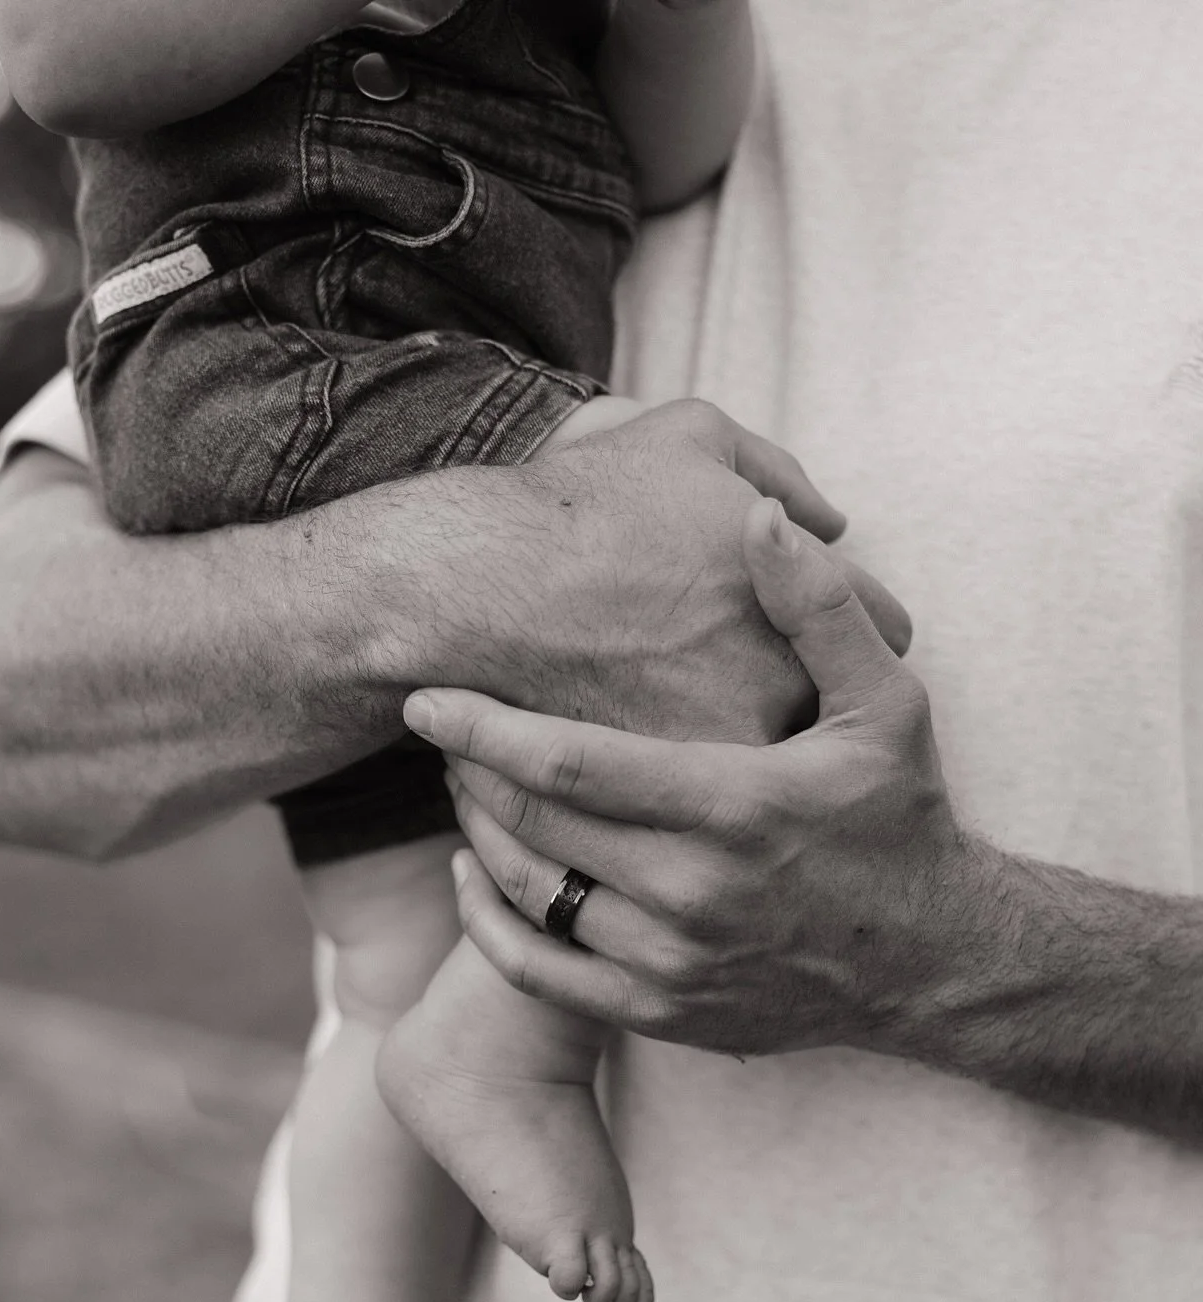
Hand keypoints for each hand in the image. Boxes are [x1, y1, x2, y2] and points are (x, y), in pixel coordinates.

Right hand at [399, 399, 910, 748]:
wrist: (479, 589)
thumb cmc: (585, 504)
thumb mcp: (694, 439)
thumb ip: (778, 474)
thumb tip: (828, 523)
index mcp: (802, 595)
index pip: (883, 629)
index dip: (847, 624)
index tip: (807, 624)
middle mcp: (778, 686)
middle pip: (830, 710)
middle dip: (804, 698)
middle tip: (751, 678)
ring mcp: (720, 755)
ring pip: (766, 768)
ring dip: (749, 750)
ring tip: (699, 720)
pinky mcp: (659, 802)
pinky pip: (699, 799)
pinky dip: (686, 783)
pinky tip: (650, 748)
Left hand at [404, 497, 987, 1057]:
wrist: (933, 962)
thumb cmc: (901, 818)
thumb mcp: (886, 704)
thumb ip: (818, 609)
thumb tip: (759, 517)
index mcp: (733, 806)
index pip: (570, 763)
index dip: (484, 727)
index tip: (427, 697)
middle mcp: (692, 892)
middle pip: (535, 823)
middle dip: (472, 770)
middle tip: (440, 729)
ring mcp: (672, 960)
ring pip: (529, 893)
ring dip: (479, 833)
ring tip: (463, 782)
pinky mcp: (660, 1010)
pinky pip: (540, 972)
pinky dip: (489, 924)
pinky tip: (471, 875)